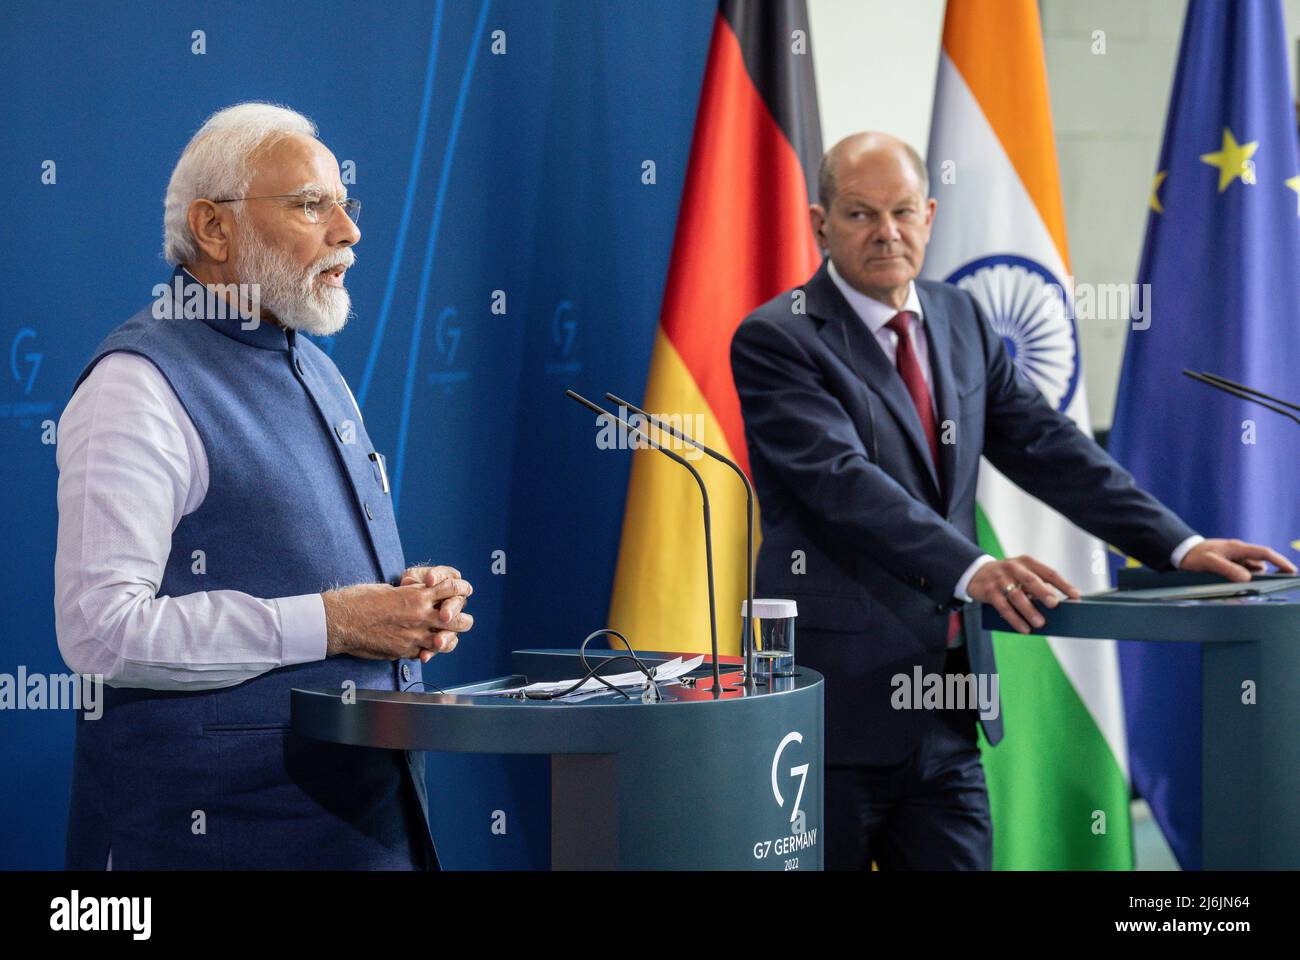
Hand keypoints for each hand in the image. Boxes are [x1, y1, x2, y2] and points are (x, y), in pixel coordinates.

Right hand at [322, 569, 472, 661]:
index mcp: (417, 595)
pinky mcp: (403, 651)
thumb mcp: (389, 590)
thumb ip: (409, 596)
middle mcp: (420, 616)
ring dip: (449, 639)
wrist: (340, 620)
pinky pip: (423, 652)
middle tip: (462, 620)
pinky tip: (425, 649)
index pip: (451, 589)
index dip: (461, 589)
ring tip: (448, 637)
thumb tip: (418, 598)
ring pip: (446, 641)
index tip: (465, 590)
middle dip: (463, 620)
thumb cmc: (360, 600)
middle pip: (457, 620)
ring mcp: (413, 637)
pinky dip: (426, 650)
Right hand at [966, 555, 1080, 633]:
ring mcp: (1000, 579)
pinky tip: (1023, 628)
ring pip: (1016, 595)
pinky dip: (1014, 619)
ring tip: (1040, 623)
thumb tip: (1054, 607)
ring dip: (1029, 610)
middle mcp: (1013, 568)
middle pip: (1031, 580)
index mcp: (1027, 563)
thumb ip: (1036, 587)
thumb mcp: (1022, 575)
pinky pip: (1003, 607)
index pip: (1048, 572)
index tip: (1076, 595)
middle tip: (1054, 604)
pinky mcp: (989, 591)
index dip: (1063, 584)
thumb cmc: (1007, 577)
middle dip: (1043, 592)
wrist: (976, 573)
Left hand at [1178, 538, 1296, 581]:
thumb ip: (1227, 569)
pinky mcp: (1230, 567)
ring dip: (1250, 582)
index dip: (1280, 562)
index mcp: (1237, 548)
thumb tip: (1247, 579)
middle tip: (1264, 590)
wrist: (1181, 553)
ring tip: (1241, 592)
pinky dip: (1240, 583)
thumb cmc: (1195, 555)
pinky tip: (1232, 590)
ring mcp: (1235, 560)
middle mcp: (1239, 553)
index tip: (1292, 571)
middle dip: (1264, 578)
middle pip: (1260, 566)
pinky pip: (1241, 576)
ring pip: (1251, 573)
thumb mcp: (1208, 562)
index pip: (1264, 553)